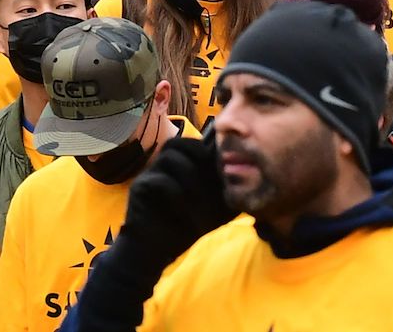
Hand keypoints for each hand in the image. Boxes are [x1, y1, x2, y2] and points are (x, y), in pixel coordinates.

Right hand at [117, 135, 232, 257]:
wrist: (157, 250)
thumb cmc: (187, 223)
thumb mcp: (217, 207)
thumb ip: (230, 189)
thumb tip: (252, 174)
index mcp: (182, 163)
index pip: (197, 142)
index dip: (214, 152)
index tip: (228, 172)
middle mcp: (164, 163)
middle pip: (181, 143)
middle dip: (202, 161)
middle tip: (216, 182)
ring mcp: (150, 173)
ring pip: (170, 158)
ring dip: (191, 181)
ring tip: (201, 205)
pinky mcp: (139, 188)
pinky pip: (159, 181)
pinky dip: (177, 196)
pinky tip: (185, 213)